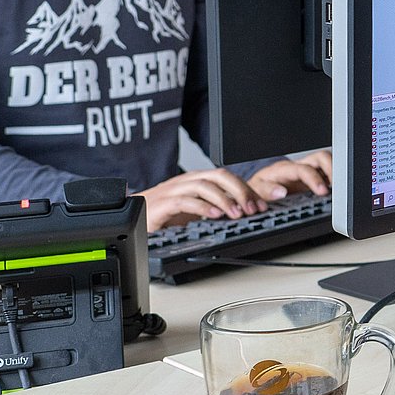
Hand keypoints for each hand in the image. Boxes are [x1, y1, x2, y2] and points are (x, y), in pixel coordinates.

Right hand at [139, 168, 264, 230]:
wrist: (131, 219)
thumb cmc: (163, 214)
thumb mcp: (195, 210)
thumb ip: (215, 207)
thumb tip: (244, 212)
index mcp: (197, 180)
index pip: (227, 177)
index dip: (247, 189)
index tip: (263, 204)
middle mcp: (187, 181)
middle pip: (219, 176)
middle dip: (241, 191)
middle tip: (255, 209)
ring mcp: (174, 191)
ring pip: (204, 186)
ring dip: (225, 200)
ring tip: (238, 214)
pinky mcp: (162, 204)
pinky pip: (185, 201)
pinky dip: (202, 207)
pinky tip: (215, 216)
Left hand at [246, 149, 332, 200]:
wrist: (255, 191)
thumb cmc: (257, 190)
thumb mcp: (256, 191)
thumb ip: (267, 191)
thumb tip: (282, 192)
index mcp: (284, 170)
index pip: (304, 169)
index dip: (315, 179)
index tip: (322, 192)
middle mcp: (298, 167)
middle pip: (321, 158)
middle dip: (332, 169)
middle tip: (336, 187)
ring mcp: (307, 171)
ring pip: (327, 163)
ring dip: (335, 173)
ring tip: (339, 189)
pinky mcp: (313, 179)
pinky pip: (328, 173)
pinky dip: (335, 179)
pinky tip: (336, 191)